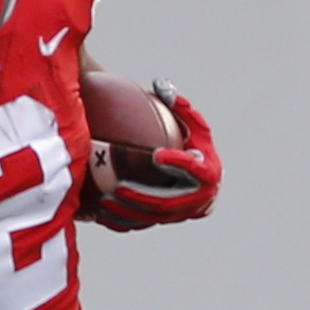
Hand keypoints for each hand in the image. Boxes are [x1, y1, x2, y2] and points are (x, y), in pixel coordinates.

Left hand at [84, 84, 221, 231]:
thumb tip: (160, 84)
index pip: (195, 170)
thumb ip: (180, 109)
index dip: (178, 164)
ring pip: (152, 219)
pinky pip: (141, 225)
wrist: (204, 181)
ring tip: (105, 202)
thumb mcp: (195, 126)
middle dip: (143, 198)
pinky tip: (100, 214)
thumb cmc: (197, 147)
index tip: (157, 155)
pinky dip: (121, 222)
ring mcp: (181, 214)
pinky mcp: (166, 222)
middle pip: (168, 203)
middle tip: (120, 188)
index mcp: (209, 173)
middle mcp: (198, 199)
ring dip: (128, 213)